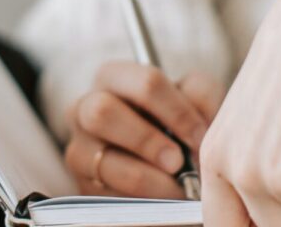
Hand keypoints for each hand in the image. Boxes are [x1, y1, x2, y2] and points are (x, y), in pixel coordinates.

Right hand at [64, 60, 226, 197]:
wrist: (163, 163)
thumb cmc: (175, 121)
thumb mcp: (192, 99)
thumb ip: (200, 95)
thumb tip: (197, 124)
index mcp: (113, 77)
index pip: (145, 83)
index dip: (177, 111)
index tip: (200, 136)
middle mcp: (86, 108)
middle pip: (103, 112)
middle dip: (147, 140)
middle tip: (178, 162)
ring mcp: (79, 149)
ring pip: (103, 161)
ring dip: (146, 178)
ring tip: (175, 189)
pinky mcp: (83, 187)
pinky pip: (104, 196)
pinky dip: (138, 202)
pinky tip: (159, 203)